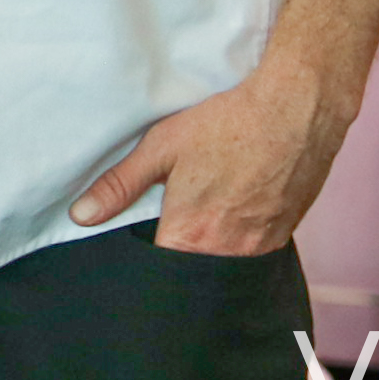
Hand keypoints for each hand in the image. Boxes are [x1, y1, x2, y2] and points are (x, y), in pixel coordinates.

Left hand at [68, 52, 356, 256]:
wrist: (297, 108)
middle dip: (181, 255)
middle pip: (194, 271)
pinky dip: (241, 236)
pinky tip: (237, 207)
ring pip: (226, 263)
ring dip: (212, 246)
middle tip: (177, 219)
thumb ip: (120, 186)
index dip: (148, 261)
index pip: (159, 271)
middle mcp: (228, 253)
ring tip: (209, 210)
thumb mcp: (162, 146)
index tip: (144, 243)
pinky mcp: (286, 234)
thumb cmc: (227, 123)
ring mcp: (262, 246)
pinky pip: (255, 250)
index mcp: (191, 236)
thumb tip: (80, 216)